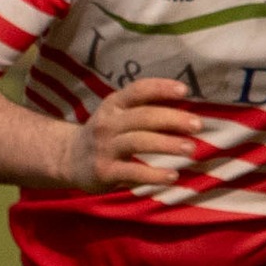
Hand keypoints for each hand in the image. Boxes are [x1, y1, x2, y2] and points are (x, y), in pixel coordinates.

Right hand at [59, 79, 201, 192]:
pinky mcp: (104, 171)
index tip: (184, 91)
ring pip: (139, 142)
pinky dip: (154, 175)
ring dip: (167, 144)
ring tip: (191, 149)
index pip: (137, 91)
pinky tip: (173, 176)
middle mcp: (108, 124)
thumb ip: (142, 108)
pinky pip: (132, 172)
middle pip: (143, 117)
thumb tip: (185, 106)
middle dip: (172, 119)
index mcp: (113, 105)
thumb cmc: (105, 135)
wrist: (68, 159)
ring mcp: (105, 148)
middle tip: (198, 125)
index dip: (161, 88)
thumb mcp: (116, 114)